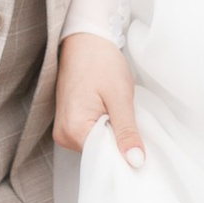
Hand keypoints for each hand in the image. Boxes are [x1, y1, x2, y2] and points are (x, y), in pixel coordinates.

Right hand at [55, 35, 144, 164]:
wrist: (85, 40)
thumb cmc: (100, 62)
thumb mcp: (120, 97)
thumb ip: (127, 132)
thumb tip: (135, 162)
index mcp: (73, 129)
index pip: (103, 159)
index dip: (124, 155)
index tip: (140, 149)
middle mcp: (63, 134)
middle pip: (99, 154)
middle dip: (118, 143)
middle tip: (130, 121)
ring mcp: (63, 129)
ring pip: (96, 146)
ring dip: (112, 135)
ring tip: (118, 112)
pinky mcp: (68, 123)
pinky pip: (90, 136)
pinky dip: (104, 129)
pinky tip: (111, 114)